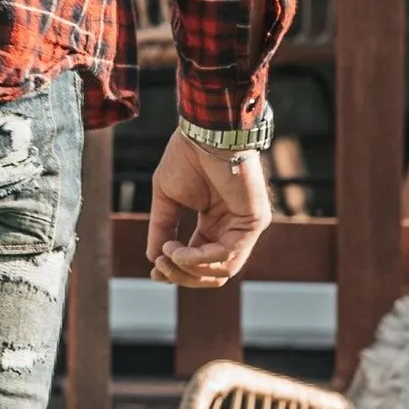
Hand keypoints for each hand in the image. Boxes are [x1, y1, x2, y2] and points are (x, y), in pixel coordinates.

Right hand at [146, 130, 270, 287]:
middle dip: (182, 275)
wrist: (204, 133)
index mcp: (213, 224)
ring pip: (222, 270)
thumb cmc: (187, 157)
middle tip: (159, 266)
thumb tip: (154, 258)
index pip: (199, 260)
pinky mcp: (254, 221)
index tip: (154, 271)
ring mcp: (245, 227)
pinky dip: (202, 258)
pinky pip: (230, 254)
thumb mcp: (167, 198)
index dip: (176, 270)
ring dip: (190, 270)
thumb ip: (163, 227)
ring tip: (169, 255)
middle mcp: (231, 228)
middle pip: (212, 273)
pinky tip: (181, 251)